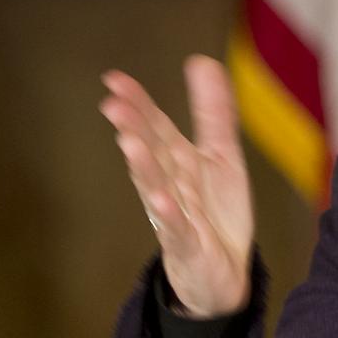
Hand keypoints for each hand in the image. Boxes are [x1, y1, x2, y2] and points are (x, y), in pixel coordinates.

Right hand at [100, 55, 254, 316]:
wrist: (224, 275)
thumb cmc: (215, 214)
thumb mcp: (221, 157)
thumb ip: (213, 113)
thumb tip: (202, 61)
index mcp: (178, 163)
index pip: (155, 128)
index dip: (139, 104)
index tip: (114, 80)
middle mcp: (170, 186)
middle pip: (151, 154)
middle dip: (134, 129)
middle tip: (114, 104)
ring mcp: (175, 217)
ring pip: (156, 187)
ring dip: (143, 166)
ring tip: (129, 143)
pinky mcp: (187, 246)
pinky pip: (176, 228)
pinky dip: (168, 215)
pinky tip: (160, 200)